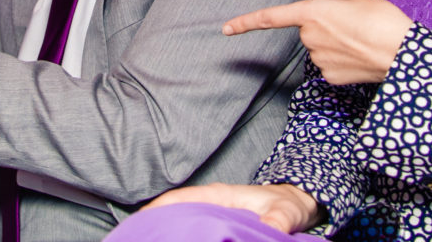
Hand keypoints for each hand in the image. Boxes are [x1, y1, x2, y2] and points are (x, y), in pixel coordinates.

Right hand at [145, 183, 321, 233]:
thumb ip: (277, 220)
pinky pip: (193, 227)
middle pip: (174, 209)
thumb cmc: (289, 204)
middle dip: (153, 219)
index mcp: (220, 195)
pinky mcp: (218, 223)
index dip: (158, 207)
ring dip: (165, 228)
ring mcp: (214, 212)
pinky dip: (180, 234)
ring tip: (146, 240)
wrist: (297, 203)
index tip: (140, 219)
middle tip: (134, 235)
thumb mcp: (286, 212)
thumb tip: (268, 230)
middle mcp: (212, 202)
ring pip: (182, 218)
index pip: (182, 197)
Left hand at [224, 0, 412, 84]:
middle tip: (354, 23)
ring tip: (361, 38)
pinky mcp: (329, 77)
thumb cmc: (382, 19)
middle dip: (324, 26)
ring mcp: (318, 59)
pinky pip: (329, 64)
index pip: (270, 17)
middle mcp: (310, 37)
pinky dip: (341, 60)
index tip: (225, 29)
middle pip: (308, 30)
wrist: (402, 53)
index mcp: (312, 13)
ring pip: (319, 48)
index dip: (245, 22)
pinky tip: (360, 56)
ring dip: (334, 43)